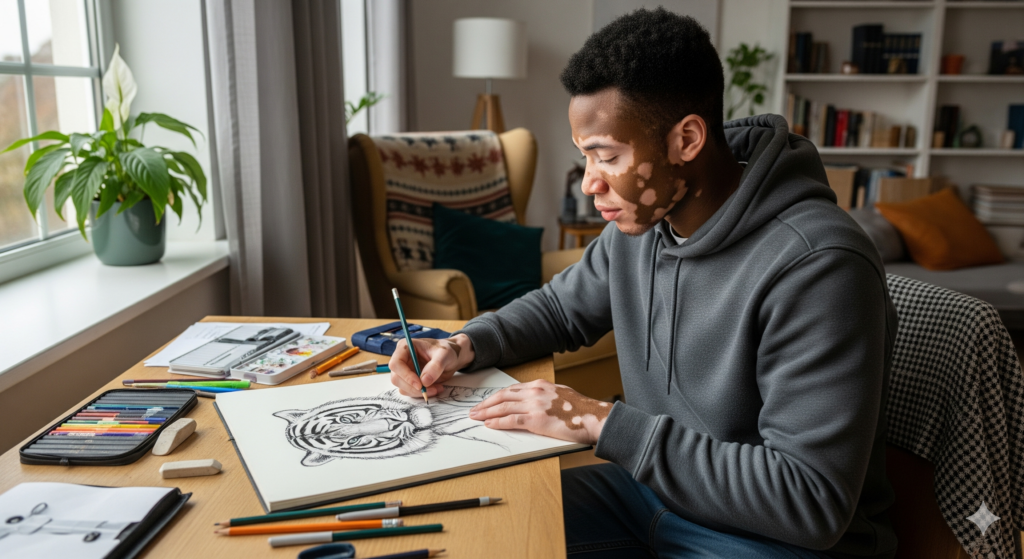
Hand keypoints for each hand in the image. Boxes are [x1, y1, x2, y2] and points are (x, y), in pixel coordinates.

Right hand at [389, 334, 474, 397]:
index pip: (396, 363)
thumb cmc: (446, 350)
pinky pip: (410, 391)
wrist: (451, 357)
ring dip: (419, 392)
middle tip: (431, 389)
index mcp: (405, 347)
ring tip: (437, 388)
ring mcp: (404, 371)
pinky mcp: (410, 381)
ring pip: (403, 387)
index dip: (405, 375)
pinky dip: (422, 393)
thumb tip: (424, 381)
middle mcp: (402, 359)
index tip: (420, 385)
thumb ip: (436, 366)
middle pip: (396, 378)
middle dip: (413, 387)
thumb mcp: (445, 354)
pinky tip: (435, 388)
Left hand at [468, 379, 610, 444]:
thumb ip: (545, 396)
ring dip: (487, 413)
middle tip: (474, 409)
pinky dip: (498, 423)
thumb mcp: (561, 394)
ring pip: (503, 408)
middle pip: (503, 397)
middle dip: (486, 404)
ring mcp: (535, 405)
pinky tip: (489, 425)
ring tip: (476, 417)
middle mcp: (535, 392)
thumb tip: (533, 402)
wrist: (594, 417)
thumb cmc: (581, 409)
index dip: (496, 396)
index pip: (511, 389)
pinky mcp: (536, 420)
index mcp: (540, 385)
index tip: (486, 402)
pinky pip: (511, 421)